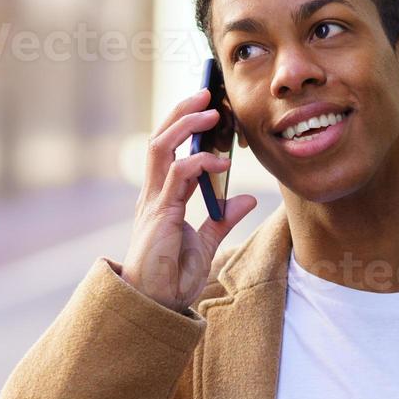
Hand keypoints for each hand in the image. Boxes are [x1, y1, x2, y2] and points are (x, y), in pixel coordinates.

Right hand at [121, 88, 257, 311]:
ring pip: (162, 148)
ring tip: (211, 111)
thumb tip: (245, 199)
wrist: (156, 306)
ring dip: (186, 125)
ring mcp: (153, 202)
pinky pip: (177, 176)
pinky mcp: (160, 214)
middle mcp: (153, 194)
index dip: (185, 126)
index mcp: (162, 198)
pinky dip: (199, 162)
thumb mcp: (205, 245)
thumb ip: (222, 219)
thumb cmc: (172, 279)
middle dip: (181, 112)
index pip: (169, 150)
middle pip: (160, 139)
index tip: (209, 108)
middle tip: (206, 92)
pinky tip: (220, 161)